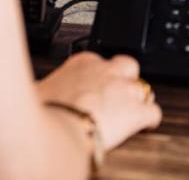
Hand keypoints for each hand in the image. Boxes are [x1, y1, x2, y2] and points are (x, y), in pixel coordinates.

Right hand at [36, 52, 161, 152]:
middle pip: (126, 66)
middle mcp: (106, 70)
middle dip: (125, 78)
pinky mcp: (137, 112)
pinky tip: (145, 126)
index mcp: (82, 62)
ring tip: (132, 112)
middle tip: (118, 94)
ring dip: (139, 99)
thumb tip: (35, 91)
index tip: (94, 85)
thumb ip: (44, 86)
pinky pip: (154, 112)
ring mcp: (124, 89)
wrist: (57, 128)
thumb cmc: (45, 110)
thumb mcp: (38, 89)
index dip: (99, 75)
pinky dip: (150, 120)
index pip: (98, 60)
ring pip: (143, 87)